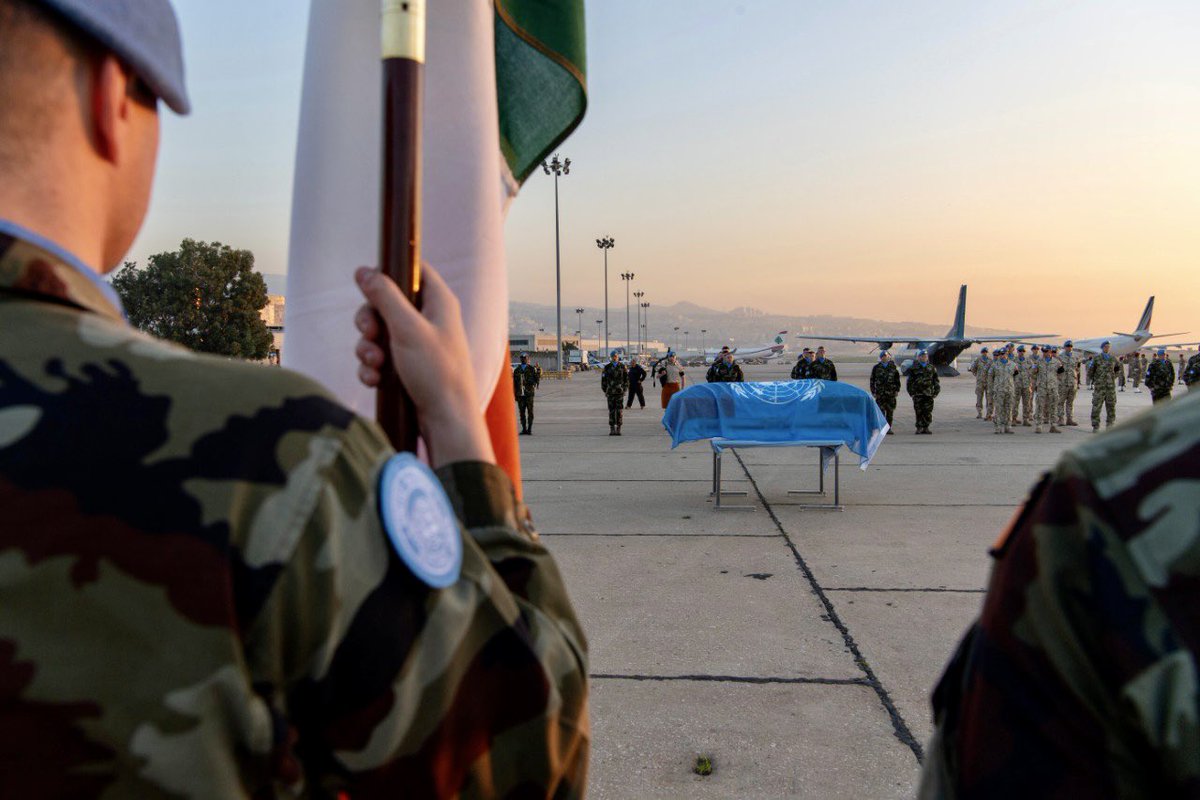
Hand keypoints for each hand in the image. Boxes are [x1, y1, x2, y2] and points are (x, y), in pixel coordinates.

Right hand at [354, 264, 494, 467]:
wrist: (446, 420)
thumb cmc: (436, 372)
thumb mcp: (407, 329)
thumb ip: (384, 297)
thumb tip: (363, 270)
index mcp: (438, 302)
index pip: (413, 270)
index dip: (390, 272)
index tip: (369, 282)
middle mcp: (429, 319)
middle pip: (386, 303)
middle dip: (370, 320)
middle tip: (369, 333)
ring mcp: (417, 344)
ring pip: (378, 333)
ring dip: (369, 348)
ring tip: (375, 363)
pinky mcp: (406, 366)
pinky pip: (379, 357)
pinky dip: (373, 367)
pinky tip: (375, 380)